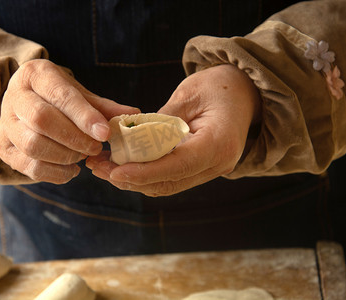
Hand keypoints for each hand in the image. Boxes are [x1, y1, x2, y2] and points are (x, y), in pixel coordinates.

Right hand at [0, 59, 138, 183]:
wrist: (23, 105)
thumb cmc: (56, 97)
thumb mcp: (78, 93)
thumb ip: (102, 106)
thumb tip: (132, 115)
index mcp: (36, 75)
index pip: (60, 95)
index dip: (84, 116)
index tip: (106, 133)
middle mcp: (15, 97)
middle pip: (42, 120)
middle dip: (74, 138)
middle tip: (96, 147)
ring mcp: (5, 125)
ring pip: (33, 145)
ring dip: (65, 156)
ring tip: (83, 155)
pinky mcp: (5, 149)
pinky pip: (29, 167)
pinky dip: (55, 173)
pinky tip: (71, 169)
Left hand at [86, 64, 260, 195]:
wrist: (246, 93)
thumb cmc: (220, 86)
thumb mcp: (188, 94)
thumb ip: (161, 120)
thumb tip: (128, 139)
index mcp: (219, 143)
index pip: (177, 166)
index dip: (144, 172)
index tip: (115, 171)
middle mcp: (218, 164)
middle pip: (169, 182)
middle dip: (131, 180)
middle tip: (99, 169)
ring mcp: (211, 170)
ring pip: (167, 185)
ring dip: (134, 181)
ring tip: (103, 168)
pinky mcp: (201, 169)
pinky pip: (171, 178)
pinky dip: (145, 175)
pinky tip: (123, 166)